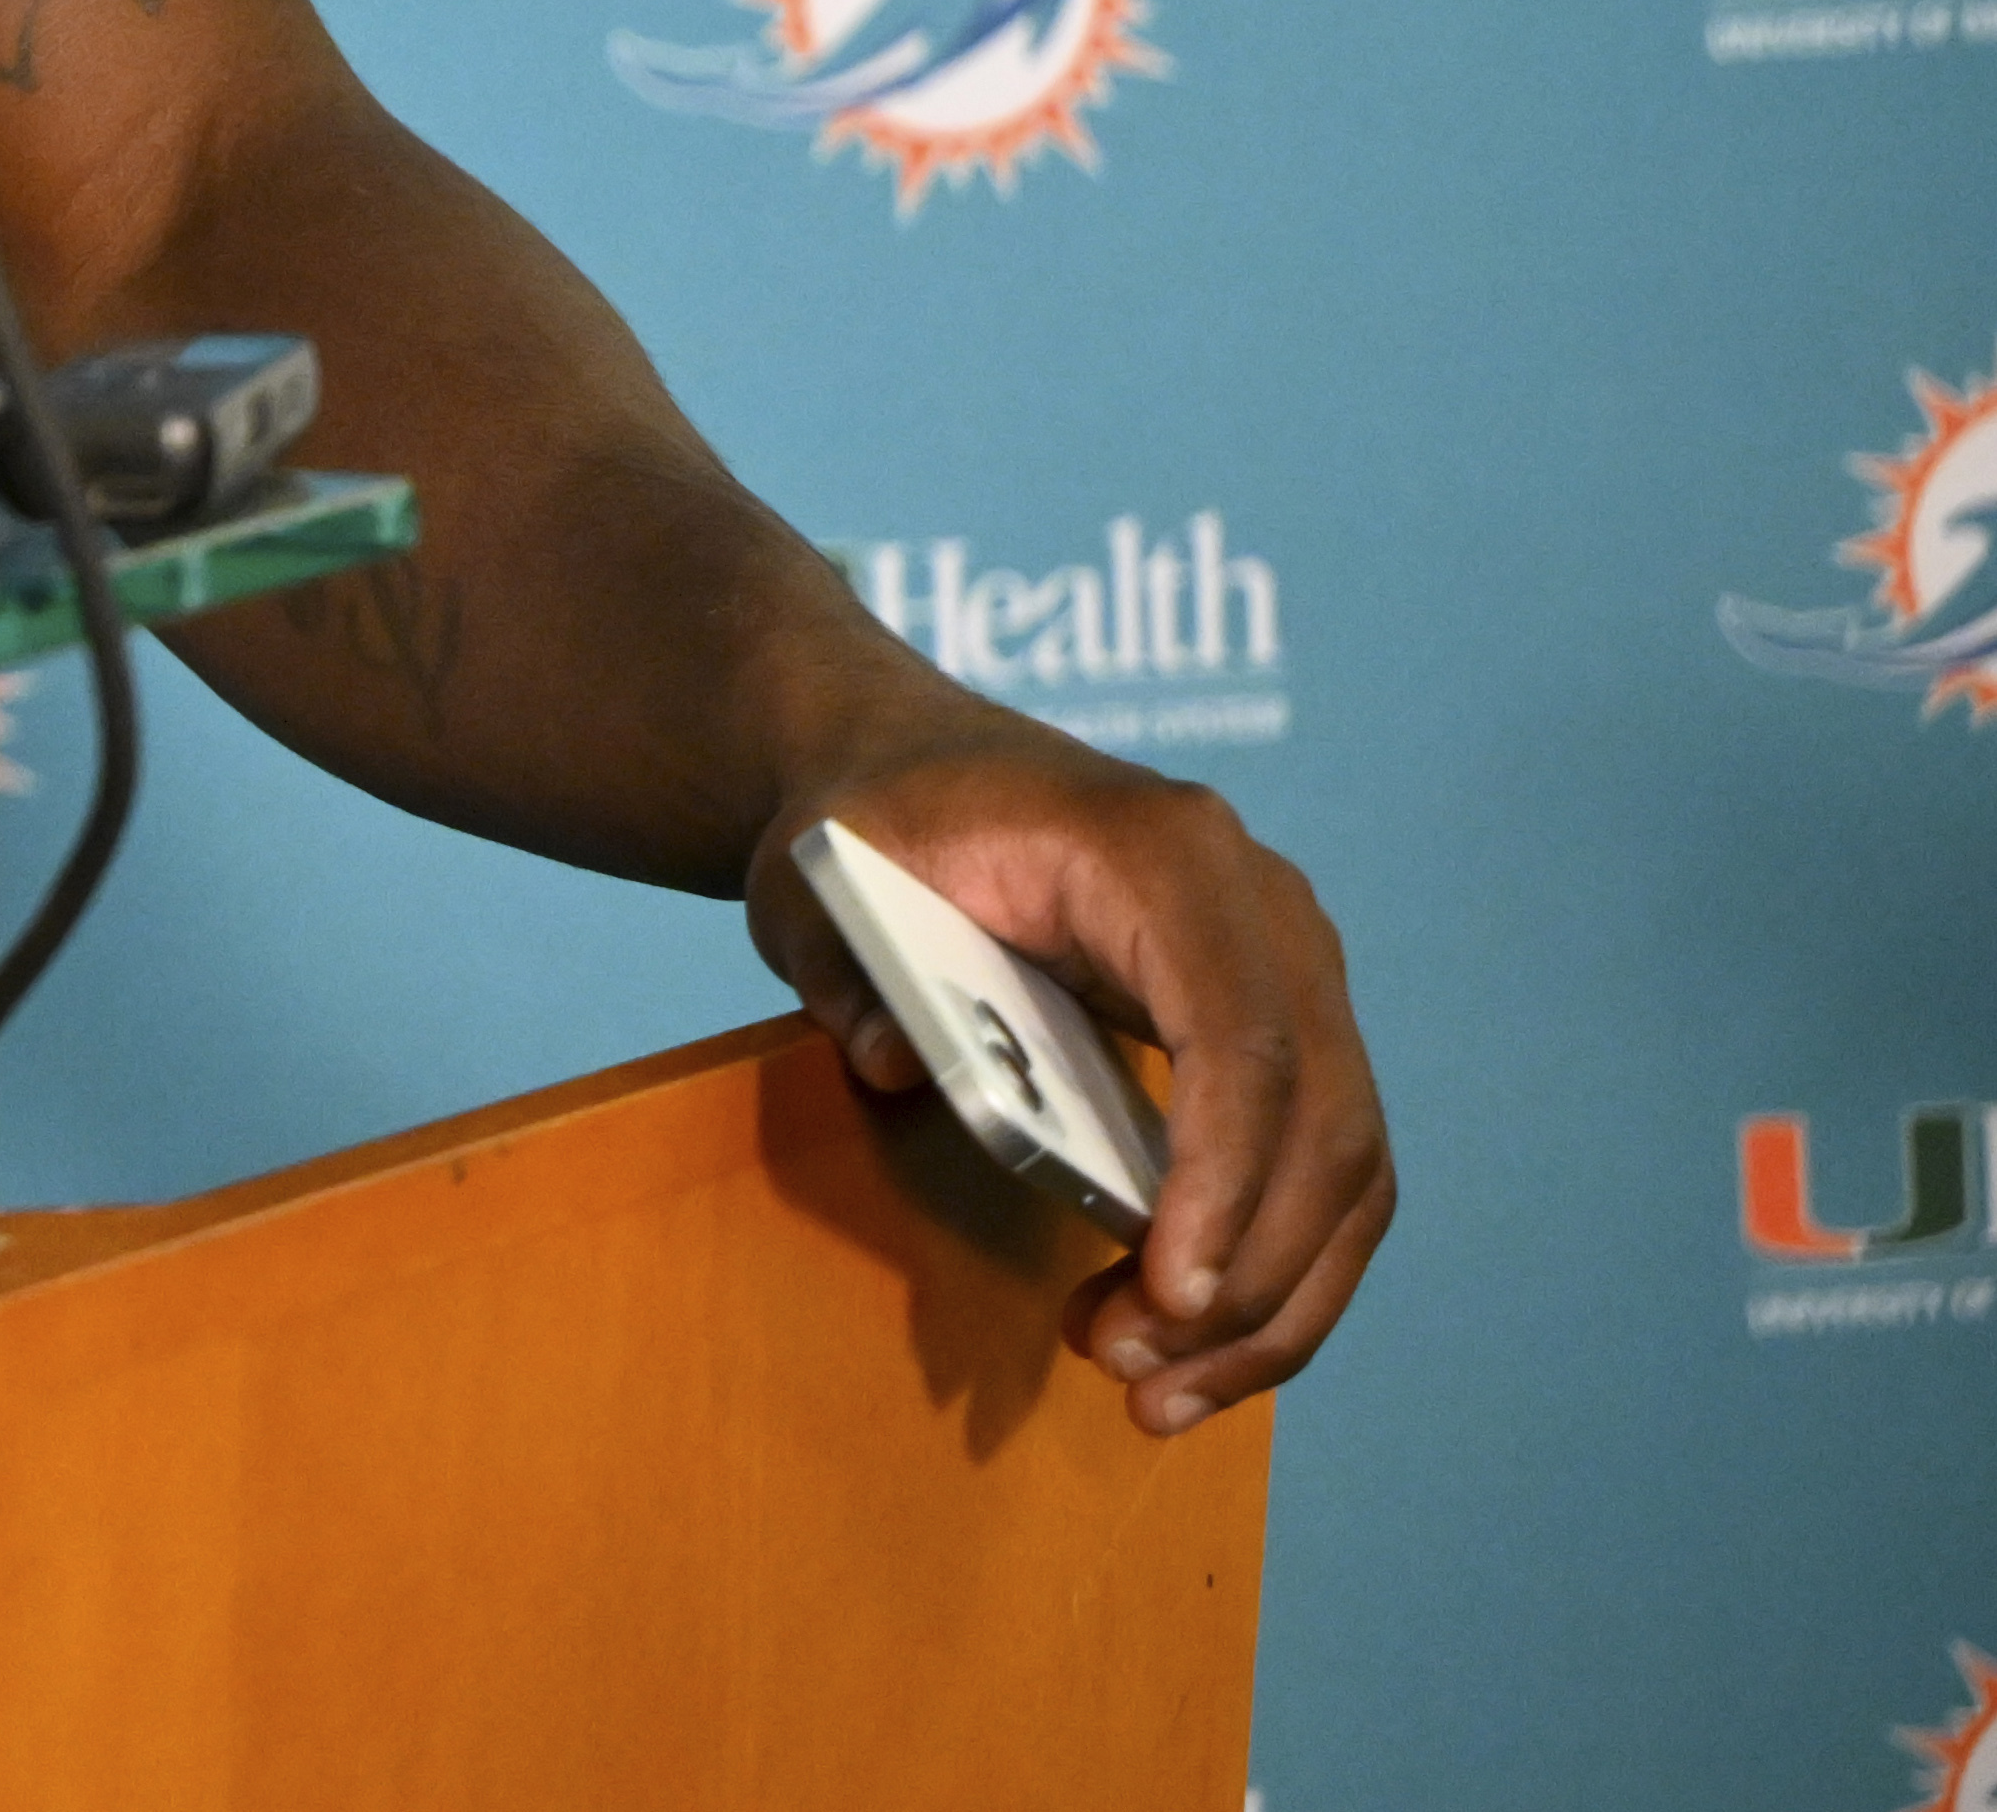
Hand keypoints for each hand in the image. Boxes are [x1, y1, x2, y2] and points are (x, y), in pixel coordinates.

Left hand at [742, 730, 1385, 1436]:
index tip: (1171, 1295)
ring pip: (1347, 1170)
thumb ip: (840, 964)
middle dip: (1250, 1276)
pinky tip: (1183, 1343)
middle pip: (1324, 1124)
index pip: (1241, 1034)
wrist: (920, 776)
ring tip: (1154, 1393)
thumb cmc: (875, 824)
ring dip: (1272, 1304)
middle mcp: (1266, 908)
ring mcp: (1294, 971)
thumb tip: (901, 1063)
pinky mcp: (1289, 1034)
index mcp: (1167, 852)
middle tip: (1136, 1378)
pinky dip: (1270, 1273)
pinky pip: (1318, 1173)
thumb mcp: (821, 878)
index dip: (1224, 1176)